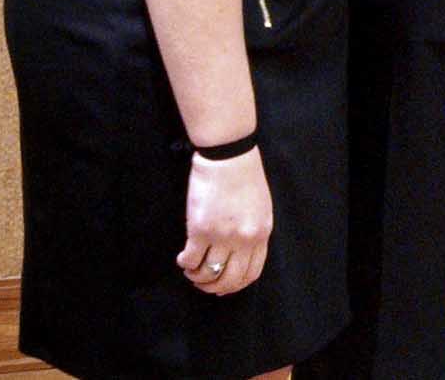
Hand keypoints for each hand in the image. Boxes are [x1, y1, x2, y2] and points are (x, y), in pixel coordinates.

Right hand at [177, 147, 272, 294]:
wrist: (229, 157)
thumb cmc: (244, 178)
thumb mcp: (260, 208)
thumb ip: (253, 232)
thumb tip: (238, 255)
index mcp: (262, 233)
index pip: (252, 273)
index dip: (235, 285)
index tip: (223, 287)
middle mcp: (245, 239)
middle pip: (230, 279)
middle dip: (214, 287)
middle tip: (202, 283)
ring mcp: (223, 236)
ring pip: (208, 273)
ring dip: (196, 277)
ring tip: (191, 269)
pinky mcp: (201, 230)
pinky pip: (191, 260)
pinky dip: (185, 264)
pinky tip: (183, 258)